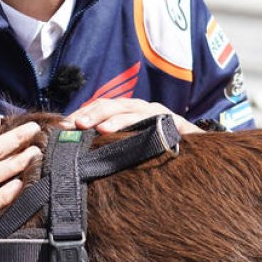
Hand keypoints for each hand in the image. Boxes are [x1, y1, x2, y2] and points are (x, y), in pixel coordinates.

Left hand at [61, 97, 203, 135]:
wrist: (197, 149)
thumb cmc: (159, 148)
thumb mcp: (131, 144)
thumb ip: (111, 144)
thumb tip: (79, 155)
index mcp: (127, 111)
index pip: (100, 107)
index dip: (82, 113)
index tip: (63, 126)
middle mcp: (141, 108)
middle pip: (113, 105)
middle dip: (93, 113)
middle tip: (75, 124)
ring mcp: (158, 113)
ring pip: (133, 111)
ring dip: (115, 119)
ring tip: (99, 129)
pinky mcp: (176, 122)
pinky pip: (158, 122)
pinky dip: (145, 127)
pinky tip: (134, 135)